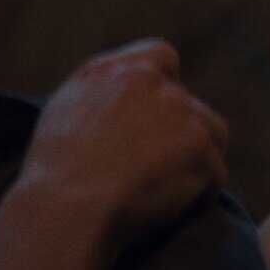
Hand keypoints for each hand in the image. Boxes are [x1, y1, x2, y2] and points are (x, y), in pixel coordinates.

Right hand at [15, 40, 231, 247]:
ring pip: (210, 137)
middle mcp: (153, 82)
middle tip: (152, 173)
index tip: (156, 119)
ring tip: (161, 193)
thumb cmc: (55, 172)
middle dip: (177, 136)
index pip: (163, 58)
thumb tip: (123, 101)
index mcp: (117, 70)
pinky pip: (215, 176)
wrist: (67, 205)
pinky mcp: (200, 146)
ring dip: (195, 162)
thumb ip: (102, 93)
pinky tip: (167, 211)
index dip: (166, 87)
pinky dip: (199, 197)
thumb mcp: (66, 110)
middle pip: (189, 105)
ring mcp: (181, 111)